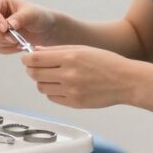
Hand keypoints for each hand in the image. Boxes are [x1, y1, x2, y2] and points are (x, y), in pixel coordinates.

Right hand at [0, 0, 57, 53]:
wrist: (47, 29)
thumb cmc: (39, 16)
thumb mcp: (32, 14)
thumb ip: (20, 18)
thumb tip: (9, 25)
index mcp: (0, 2)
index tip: (5, 28)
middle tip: (12, 39)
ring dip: (3, 43)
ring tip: (18, 42)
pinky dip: (7, 49)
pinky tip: (19, 46)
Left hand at [22, 45, 136, 108]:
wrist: (125, 81)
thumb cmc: (106, 62)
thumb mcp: (82, 48)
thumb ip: (57, 50)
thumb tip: (35, 51)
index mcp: (70, 56)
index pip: (35, 59)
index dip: (26, 59)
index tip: (26, 58)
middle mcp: (68, 74)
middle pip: (35, 74)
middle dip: (31, 70)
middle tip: (36, 67)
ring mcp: (71, 90)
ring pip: (41, 87)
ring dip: (41, 81)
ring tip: (51, 76)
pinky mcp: (74, 103)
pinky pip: (52, 98)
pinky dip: (52, 92)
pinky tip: (61, 86)